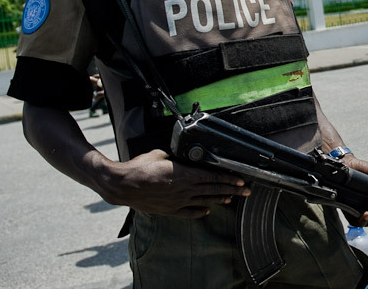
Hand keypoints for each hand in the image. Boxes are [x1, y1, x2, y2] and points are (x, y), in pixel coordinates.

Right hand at [100, 149, 250, 217]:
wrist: (121, 186)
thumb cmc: (139, 167)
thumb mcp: (160, 154)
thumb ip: (175, 157)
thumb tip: (182, 156)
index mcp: (183, 174)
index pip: (212, 176)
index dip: (228, 179)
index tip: (240, 180)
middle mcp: (183, 189)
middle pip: (213, 190)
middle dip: (232, 190)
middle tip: (245, 191)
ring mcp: (177, 201)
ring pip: (204, 201)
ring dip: (219, 200)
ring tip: (231, 199)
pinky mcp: (168, 210)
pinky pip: (188, 212)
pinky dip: (200, 212)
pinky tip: (208, 211)